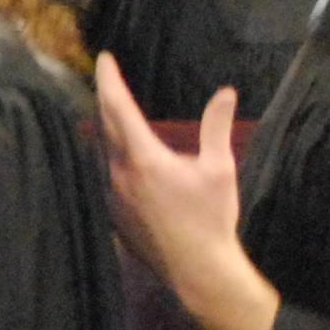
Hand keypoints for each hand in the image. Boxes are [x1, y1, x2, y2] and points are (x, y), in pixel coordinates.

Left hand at [95, 59, 280, 329]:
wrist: (196, 270)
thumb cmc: (211, 217)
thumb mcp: (220, 168)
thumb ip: (217, 128)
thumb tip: (225, 92)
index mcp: (144, 158)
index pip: (119, 109)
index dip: (111, 81)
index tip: (104, 59)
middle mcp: (120, 175)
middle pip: (106, 128)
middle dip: (107, 100)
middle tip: (108, 78)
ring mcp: (114, 198)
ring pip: (106, 153)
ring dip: (110, 130)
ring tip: (117, 115)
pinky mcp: (115, 215)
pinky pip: (110, 175)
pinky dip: (116, 156)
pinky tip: (127, 158)